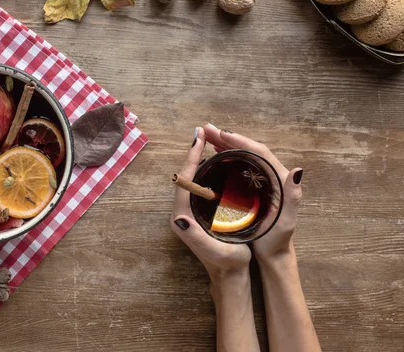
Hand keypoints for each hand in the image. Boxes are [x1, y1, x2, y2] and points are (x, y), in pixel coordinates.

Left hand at [171, 127, 250, 283]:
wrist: (231, 277)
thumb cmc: (227, 264)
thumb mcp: (214, 252)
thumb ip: (195, 236)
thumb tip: (178, 218)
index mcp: (182, 218)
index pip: (183, 182)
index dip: (191, 159)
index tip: (199, 139)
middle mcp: (183, 213)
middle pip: (186, 177)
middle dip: (194, 153)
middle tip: (202, 132)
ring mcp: (190, 212)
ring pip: (193, 180)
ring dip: (200, 160)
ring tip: (208, 140)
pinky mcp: (199, 213)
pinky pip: (201, 185)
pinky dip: (207, 170)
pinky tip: (217, 161)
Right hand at [203, 124, 303, 262]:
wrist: (273, 255)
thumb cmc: (277, 240)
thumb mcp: (286, 221)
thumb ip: (292, 197)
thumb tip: (297, 170)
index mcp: (279, 179)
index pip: (259, 152)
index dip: (240, 141)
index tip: (220, 134)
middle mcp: (270, 176)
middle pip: (249, 150)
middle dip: (228, 137)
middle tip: (207, 129)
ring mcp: (260, 181)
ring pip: (242, 156)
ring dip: (225, 144)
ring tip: (207, 136)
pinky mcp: (251, 188)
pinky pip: (238, 165)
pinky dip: (226, 156)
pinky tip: (214, 154)